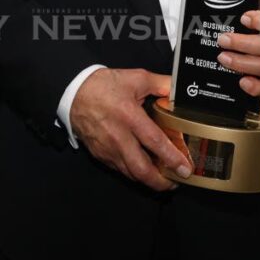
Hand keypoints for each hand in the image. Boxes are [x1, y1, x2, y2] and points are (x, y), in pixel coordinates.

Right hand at [70, 68, 191, 191]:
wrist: (74, 92)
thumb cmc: (103, 86)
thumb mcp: (137, 78)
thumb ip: (162, 84)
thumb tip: (179, 91)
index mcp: (129, 116)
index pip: (155, 142)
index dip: (172, 158)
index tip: (184, 167)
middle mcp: (118, 137)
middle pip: (141, 170)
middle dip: (161, 182)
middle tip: (175, 181)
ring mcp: (107, 149)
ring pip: (130, 174)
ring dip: (148, 179)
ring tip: (163, 177)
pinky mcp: (100, 154)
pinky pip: (119, 169)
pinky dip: (133, 172)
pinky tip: (143, 168)